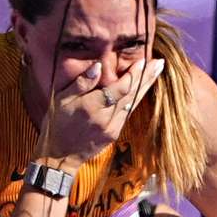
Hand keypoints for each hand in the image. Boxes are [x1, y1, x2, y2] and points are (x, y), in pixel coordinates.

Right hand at [34, 58, 163, 170]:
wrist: (59, 155)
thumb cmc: (56, 123)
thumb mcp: (61, 99)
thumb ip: (81, 83)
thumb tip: (98, 66)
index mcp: (91, 106)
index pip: (119, 88)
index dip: (133, 74)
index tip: (143, 60)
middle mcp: (105, 118)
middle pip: (131, 94)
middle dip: (146, 77)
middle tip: (160, 63)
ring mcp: (111, 128)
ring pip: (132, 104)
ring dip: (145, 87)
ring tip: (156, 72)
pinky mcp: (114, 134)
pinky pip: (127, 113)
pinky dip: (135, 99)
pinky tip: (143, 89)